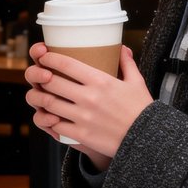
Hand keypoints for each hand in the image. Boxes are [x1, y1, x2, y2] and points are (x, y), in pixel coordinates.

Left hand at [24, 43, 151, 164]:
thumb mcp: (136, 82)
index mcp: (101, 81)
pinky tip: (50, 115)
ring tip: (42, 94)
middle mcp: (89, 97)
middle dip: (41, 77)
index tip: (44, 56)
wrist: (147, 139)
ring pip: (49, 104)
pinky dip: (49, 119)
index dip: (49, 58)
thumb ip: (126, 63)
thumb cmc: (141, 109)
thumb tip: (121, 48)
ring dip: (41, 98)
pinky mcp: (81, 134)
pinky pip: (55, 125)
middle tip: (41, 75)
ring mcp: (83, 117)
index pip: (65, 64)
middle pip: (51, 82)